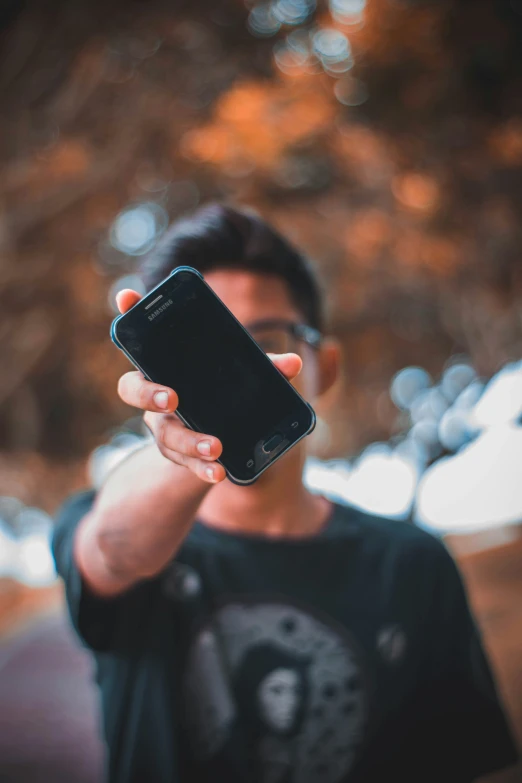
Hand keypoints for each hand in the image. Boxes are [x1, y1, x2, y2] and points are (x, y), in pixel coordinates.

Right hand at [115, 288, 302, 483]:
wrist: (224, 436)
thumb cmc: (225, 388)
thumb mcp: (246, 374)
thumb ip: (266, 367)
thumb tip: (293, 364)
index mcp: (166, 362)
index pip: (139, 331)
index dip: (129, 312)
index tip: (126, 296)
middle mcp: (154, 390)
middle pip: (131, 389)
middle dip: (147, 392)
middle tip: (172, 398)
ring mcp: (161, 423)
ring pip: (162, 433)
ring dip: (188, 440)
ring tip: (214, 447)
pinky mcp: (176, 452)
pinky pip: (182, 461)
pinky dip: (201, 468)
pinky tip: (219, 472)